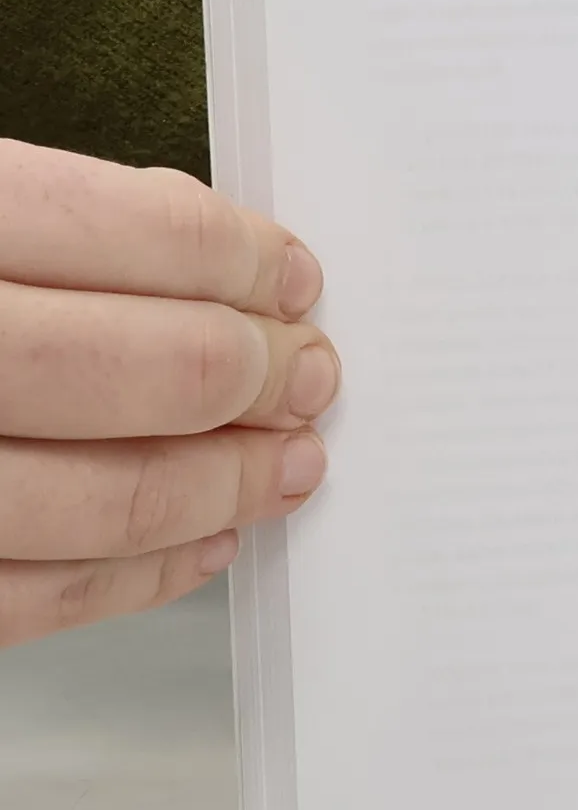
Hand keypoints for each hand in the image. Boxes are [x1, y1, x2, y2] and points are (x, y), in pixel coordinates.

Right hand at [0, 140, 338, 646]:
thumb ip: (38, 210)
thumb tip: (202, 235)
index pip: (119, 229)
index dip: (235, 257)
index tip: (295, 278)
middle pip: (130, 368)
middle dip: (252, 374)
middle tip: (311, 373)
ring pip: (99, 501)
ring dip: (224, 486)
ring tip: (287, 462)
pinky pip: (33, 599)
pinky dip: (142, 576)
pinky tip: (202, 542)